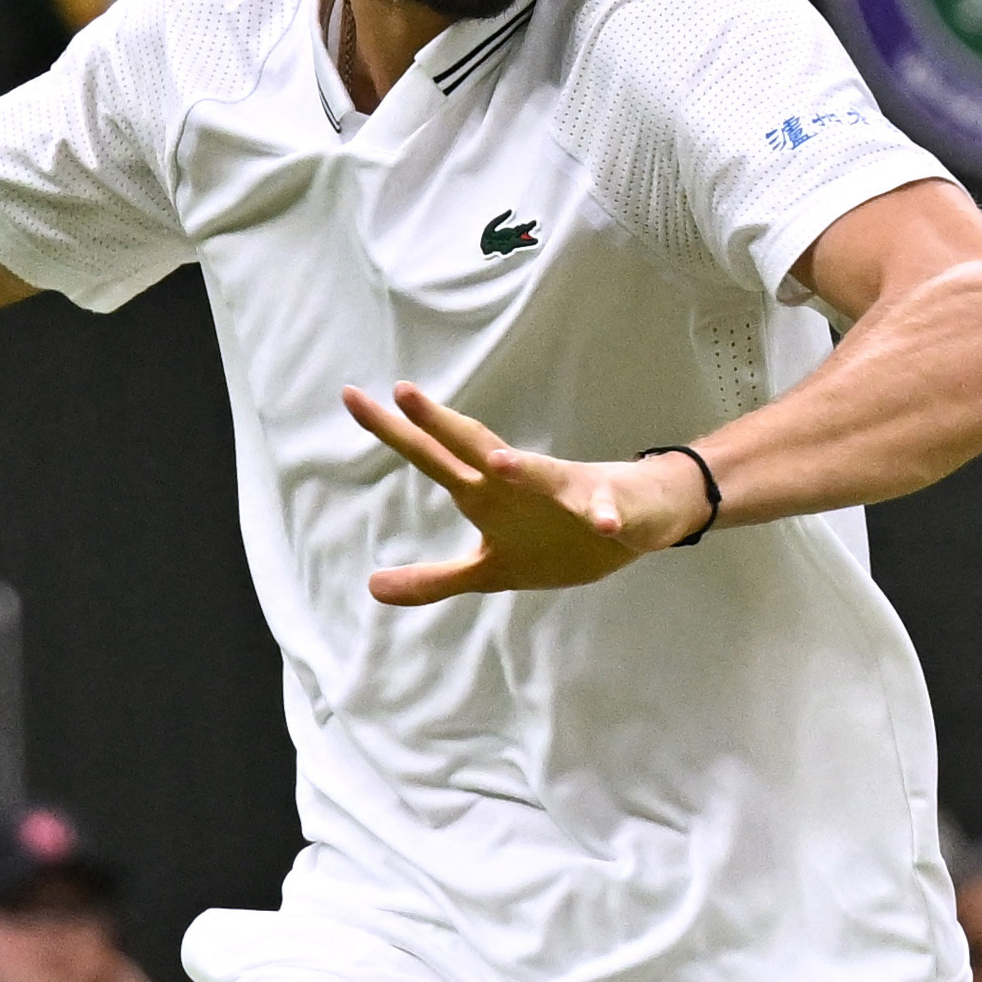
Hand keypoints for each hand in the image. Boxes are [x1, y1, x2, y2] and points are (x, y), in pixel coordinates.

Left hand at [349, 383, 701, 602]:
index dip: (394, 432)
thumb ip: (434, 579)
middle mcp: (520, 481)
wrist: (630, 523)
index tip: (351, 397)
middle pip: (474, 448)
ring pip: (542, 475)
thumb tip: (371, 588)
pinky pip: (606, 513)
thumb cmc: (555, 536)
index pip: (434, 456)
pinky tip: (605, 526)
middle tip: (402, 394)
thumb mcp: (489, 569)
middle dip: (440, 424)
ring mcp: (565, 491)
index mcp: (487, 493)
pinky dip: (606, 517)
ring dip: (523, 469)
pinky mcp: (607, 508)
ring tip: (497, 462)